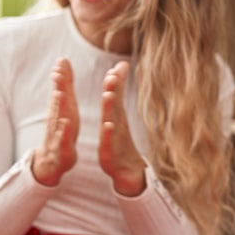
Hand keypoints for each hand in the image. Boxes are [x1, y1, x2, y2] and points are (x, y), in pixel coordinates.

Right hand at [31, 57, 78, 185]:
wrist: (53, 160)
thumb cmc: (62, 130)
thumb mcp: (65, 107)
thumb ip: (64, 85)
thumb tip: (62, 61)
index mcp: (61, 109)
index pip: (60, 91)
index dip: (60, 77)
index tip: (61, 61)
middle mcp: (57, 119)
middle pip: (57, 102)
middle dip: (58, 87)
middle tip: (57, 72)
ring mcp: (58, 133)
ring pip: (58, 119)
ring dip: (59, 107)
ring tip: (60, 95)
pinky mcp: (62, 148)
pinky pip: (63, 139)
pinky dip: (64, 132)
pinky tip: (66, 124)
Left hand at [99, 61, 145, 195]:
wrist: (126, 168)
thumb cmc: (119, 138)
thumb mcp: (116, 116)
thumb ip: (117, 93)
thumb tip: (120, 72)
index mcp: (115, 115)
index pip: (115, 95)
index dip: (115, 81)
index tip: (116, 66)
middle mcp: (117, 123)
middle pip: (115, 103)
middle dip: (113, 88)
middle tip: (112, 74)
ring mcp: (114, 137)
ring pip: (112, 120)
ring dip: (111, 107)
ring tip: (108, 94)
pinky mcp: (109, 150)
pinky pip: (109, 141)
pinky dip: (109, 133)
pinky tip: (108, 125)